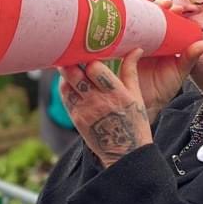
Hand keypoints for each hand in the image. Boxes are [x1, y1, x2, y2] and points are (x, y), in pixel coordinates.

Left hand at [59, 53, 152, 168]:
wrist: (125, 153)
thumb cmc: (134, 122)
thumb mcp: (136, 96)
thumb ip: (131, 71)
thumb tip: (136, 49)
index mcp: (116, 93)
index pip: (94, 68)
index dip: (90, 59)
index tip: (90, 53)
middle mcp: (98, 101)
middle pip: (75, 75)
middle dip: (71, 62)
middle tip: (71, 53)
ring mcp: (85, 111)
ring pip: (66, 85)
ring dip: (66, 74)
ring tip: (70, 67)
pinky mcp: (76, 119)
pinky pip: (66, 98)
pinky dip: (66, 87)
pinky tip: (71, 82)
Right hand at [133, 3, 202, 122]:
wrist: (144, 103)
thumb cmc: (164, 88)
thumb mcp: (179, 72)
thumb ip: (190, 58)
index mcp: (168, 42)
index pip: (173, 21)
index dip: (177, 11)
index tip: (183, 8)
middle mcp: (154, 39)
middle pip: (157, 16)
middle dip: (162, 5)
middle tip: (167, 4)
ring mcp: (140, 41)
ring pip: (142, 18)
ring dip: (146, 7)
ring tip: (151, 1)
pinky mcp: (126, 46)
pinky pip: (126, 30)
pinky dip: (128, 19)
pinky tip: (131, 11)